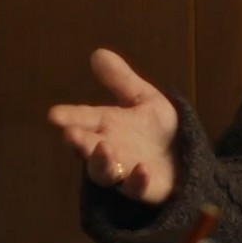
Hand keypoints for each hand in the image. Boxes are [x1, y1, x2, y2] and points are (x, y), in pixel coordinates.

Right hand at [46, 49, 179, 204]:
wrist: (187, 158)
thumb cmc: (159, 129)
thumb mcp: (144, 99)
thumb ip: (121, 81)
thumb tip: (98, 52)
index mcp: (106, 126)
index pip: (84, 120)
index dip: (69, 117)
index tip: (54, 115)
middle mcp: (109, 150)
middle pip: (88, 150)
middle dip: (79, 142)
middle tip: (70, 135)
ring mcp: (124, 173)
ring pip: (105, 173)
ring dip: (102, 162)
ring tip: (104, 149)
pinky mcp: (144, 190)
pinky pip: (137, 189)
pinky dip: (137, 181)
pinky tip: (142, 169)